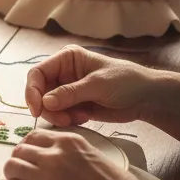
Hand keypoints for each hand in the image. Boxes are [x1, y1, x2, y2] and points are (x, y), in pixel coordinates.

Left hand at [4, 128, 150, 179]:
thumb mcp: (93, 154)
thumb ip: (69, 151)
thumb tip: (49, 154)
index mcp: (68, 141)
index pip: (33, 136)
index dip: (28, 147)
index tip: (29, 157)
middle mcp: (54, 155)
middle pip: (19, 151)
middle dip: (18, 160)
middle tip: (23, 172)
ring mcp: (46, 178)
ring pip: (12, 168)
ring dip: (13, 175)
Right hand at [25, 45, 157, 126]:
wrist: (146, 98)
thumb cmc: (126, 82)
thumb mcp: (97, 85)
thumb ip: (70, 93)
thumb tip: (44, 102)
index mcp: (66, 59)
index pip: (37, 73)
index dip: (32, 91)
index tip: (36, 109)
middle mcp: (63, 73)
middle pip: (40, 92)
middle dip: (48, 108)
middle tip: (62, 120)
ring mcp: (68, 90)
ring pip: (48, 106)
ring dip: (59, 115)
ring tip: (78, 118)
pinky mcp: (74, 105)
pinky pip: (60, 114)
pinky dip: (67, 119)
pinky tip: (85, 117)